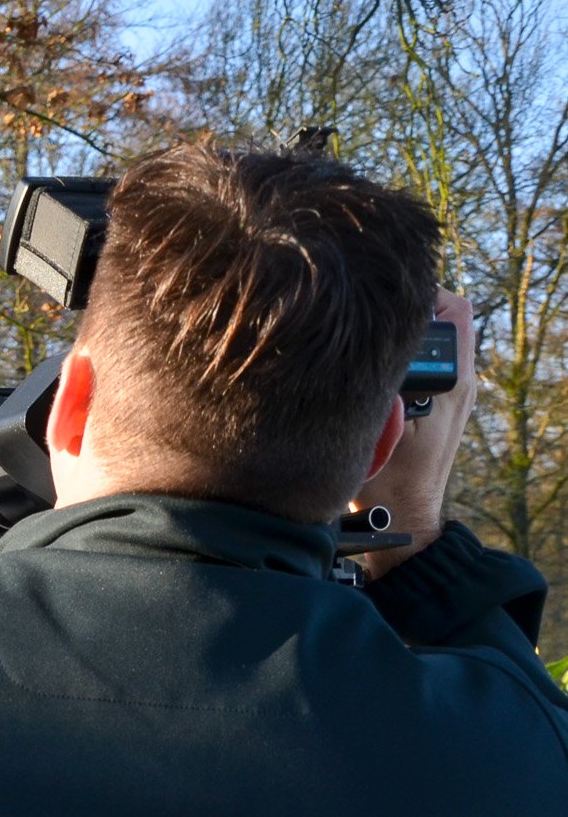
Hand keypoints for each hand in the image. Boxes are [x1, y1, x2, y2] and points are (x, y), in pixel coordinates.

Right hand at [360, 287, 476, 579]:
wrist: (403, 523)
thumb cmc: (388, 485)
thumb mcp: (376, 429)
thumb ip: (375, 387)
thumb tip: (357, 349)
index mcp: (452, 382)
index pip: (452, 310)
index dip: (419, 293)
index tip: (379, 298)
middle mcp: (459, 383)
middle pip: (443, 319)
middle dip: (407, 310)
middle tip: (365, 314)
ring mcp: (450, 396)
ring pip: (432, 341)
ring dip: (402, 334)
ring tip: (363, 338)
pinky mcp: (436, 409)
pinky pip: (424, 365)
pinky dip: (399, 356)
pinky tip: (367, 368)